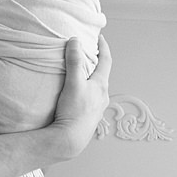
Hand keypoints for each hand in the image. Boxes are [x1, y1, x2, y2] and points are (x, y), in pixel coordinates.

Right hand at [49, 34, 110, 156]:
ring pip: (95, 86)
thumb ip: (74, 62)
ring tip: (80, 70)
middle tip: (88, 51)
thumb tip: (75, 41)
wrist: (70, 139)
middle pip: (101, 73)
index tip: (100, 37)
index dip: (103, 47)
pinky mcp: (88, 115)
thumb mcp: (74, 83)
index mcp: (101, 86)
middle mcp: (102, 96)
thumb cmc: (74, 111)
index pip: (106, 61)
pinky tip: (76, 92)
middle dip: (96, 61)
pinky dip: (85, 88)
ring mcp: (96, 107)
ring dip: (90, 76)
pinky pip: (89, 97)